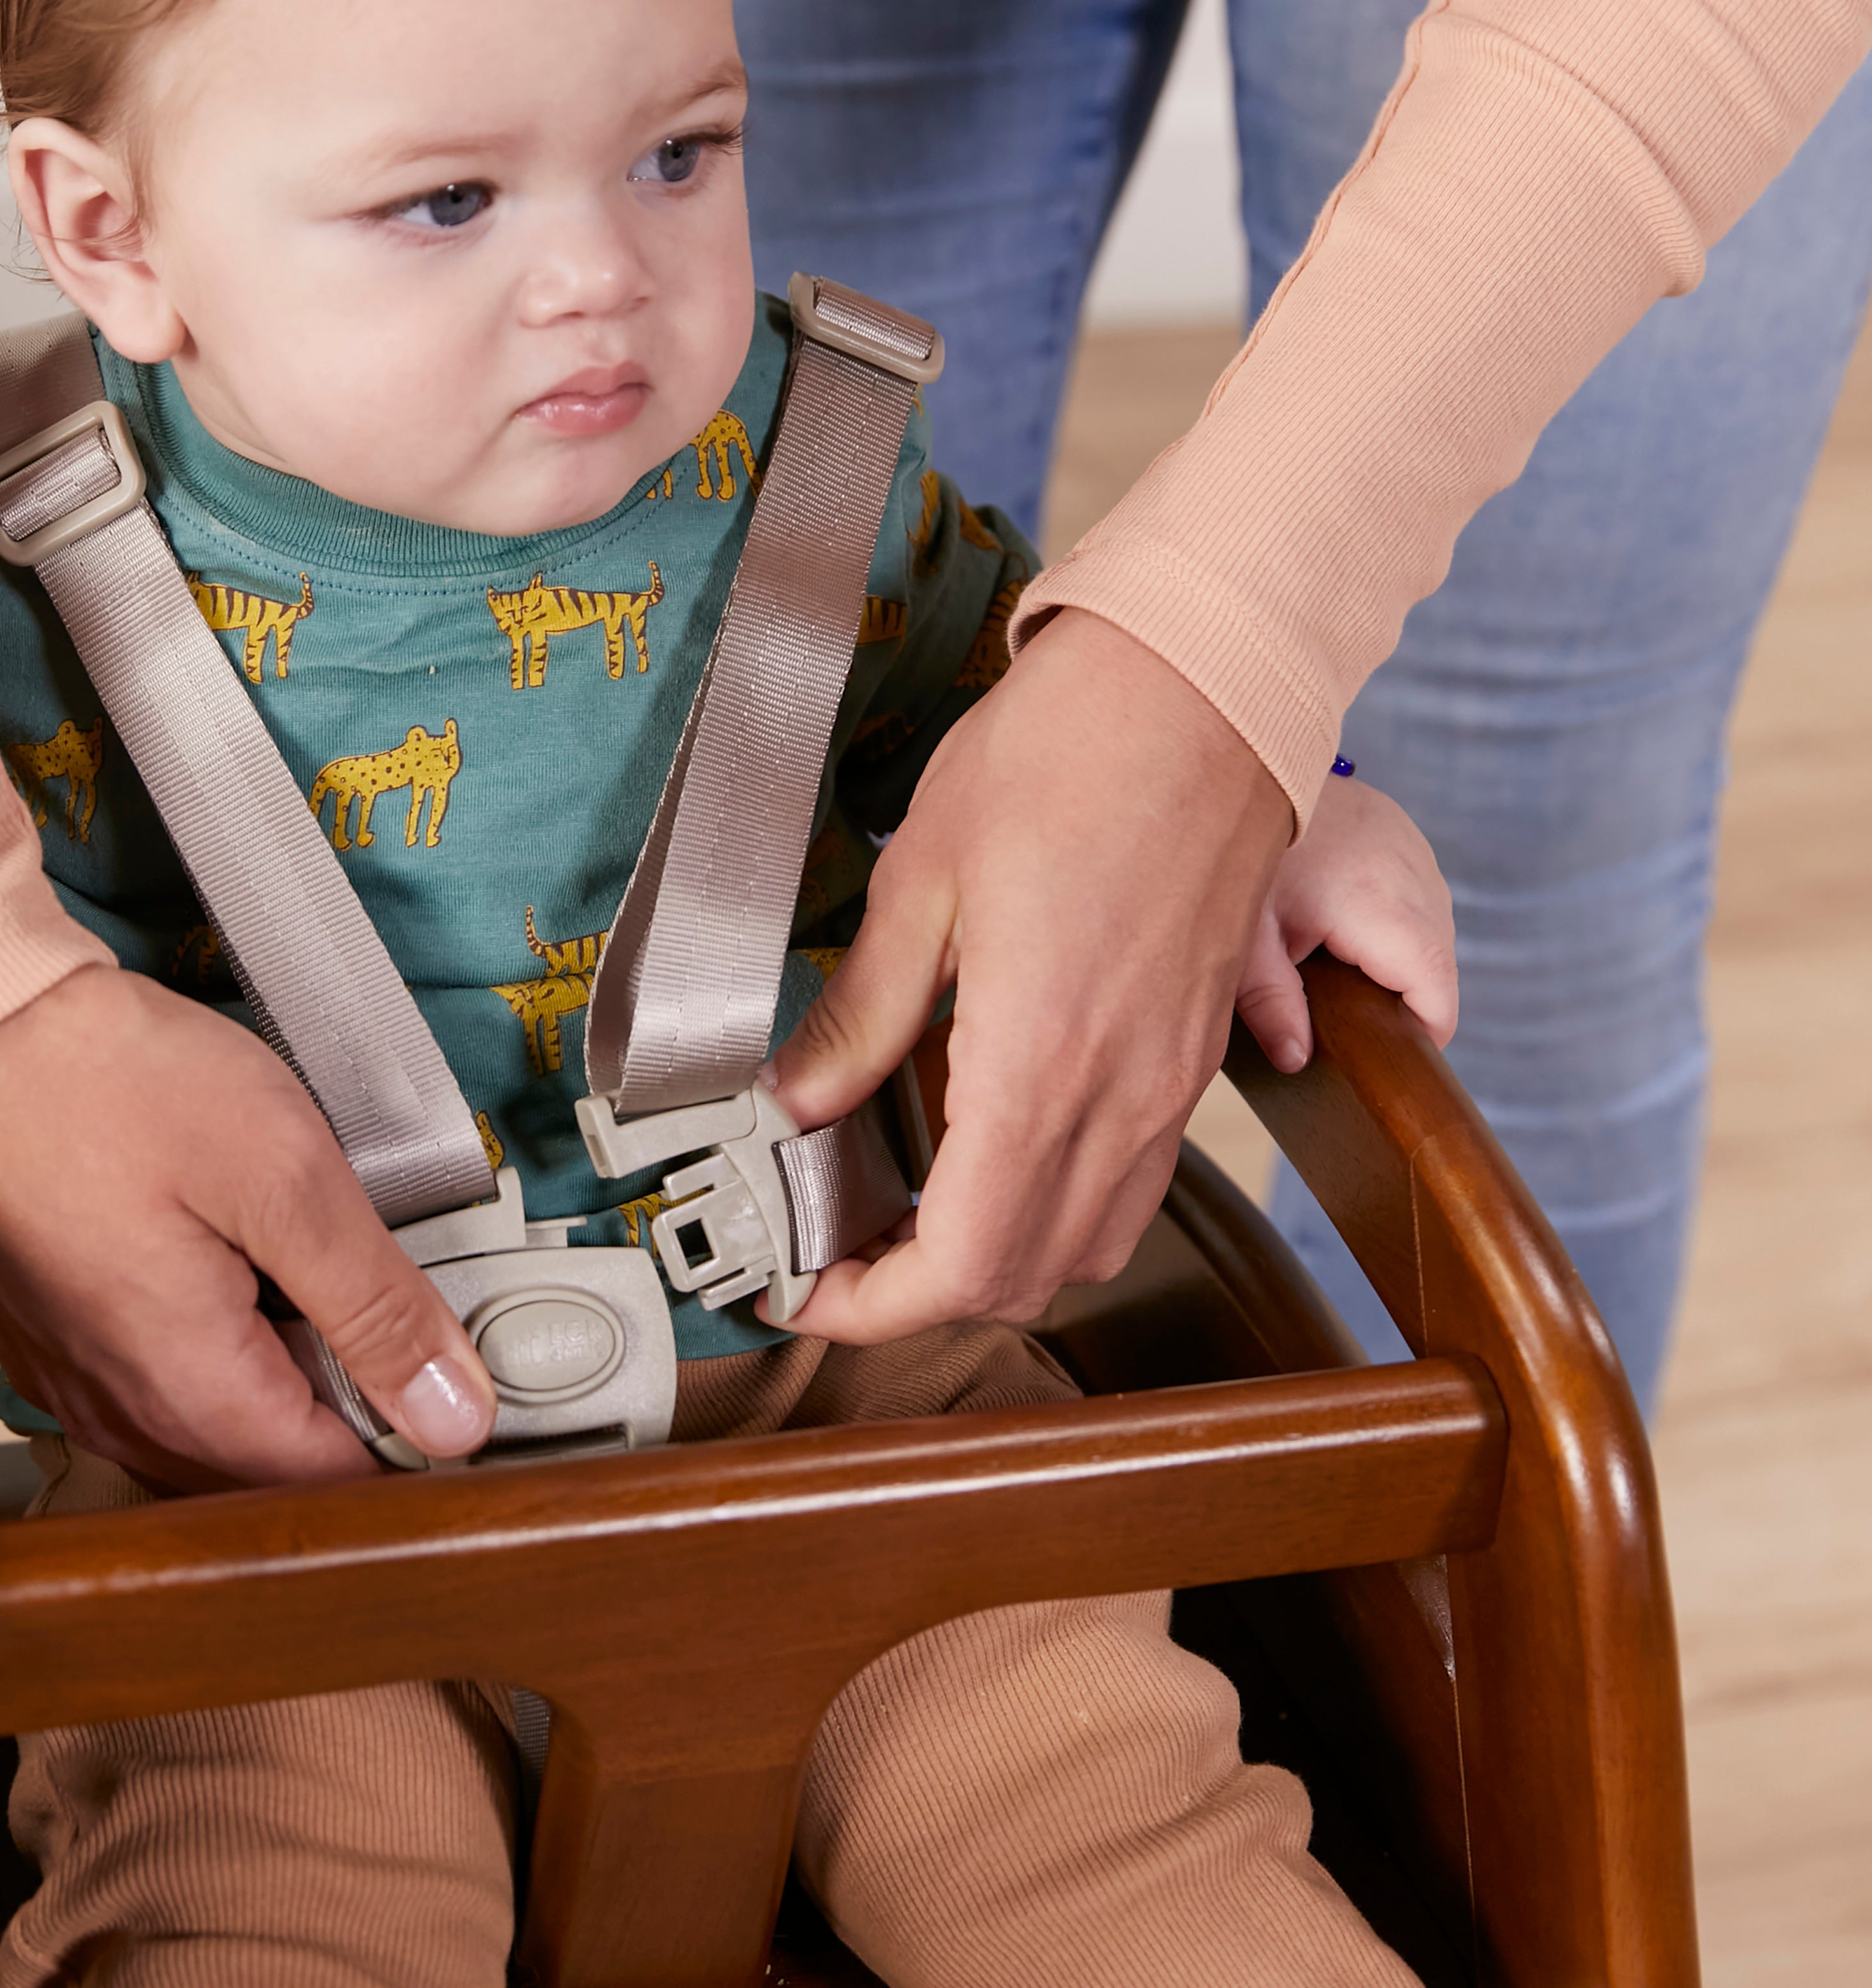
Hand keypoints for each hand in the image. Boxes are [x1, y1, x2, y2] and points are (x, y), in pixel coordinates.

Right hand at [0, 965, 499, 1486]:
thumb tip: (455, 1414)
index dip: (411, 1427)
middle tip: (385, 1289)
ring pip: (212, 1422)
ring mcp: (69, 1374)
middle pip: (270, 1463)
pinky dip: (212, 1335)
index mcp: (186, 1394)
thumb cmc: (105, 1079)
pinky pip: (152, 1375)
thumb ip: (376, 1306)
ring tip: (304, 1257)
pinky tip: (229, 1252)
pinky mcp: (47, 1329)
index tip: (453, 1357)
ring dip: (279, 1363)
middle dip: (346, 1395)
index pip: (334, 1482)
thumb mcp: (285, 1175)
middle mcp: (116, 1411)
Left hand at [764, 608, 1292, 1341]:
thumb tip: (794, 1103)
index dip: (875, 1308)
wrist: (1202, 689)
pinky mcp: (1197, 1052)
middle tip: (837, 1251)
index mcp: (1039, 1067)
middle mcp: (1120, 1100)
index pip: (963, 1265)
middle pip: (1027, 1277)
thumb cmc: (1062, 758)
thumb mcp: (922, 880)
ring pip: (1089, 1242)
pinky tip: (994, 1151)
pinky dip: (1059, 1208)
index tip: (806, 1290)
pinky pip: (1133, 1182)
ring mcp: (1173, 1084)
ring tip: (906, 1214)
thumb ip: (861, 1014)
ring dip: (997, 1259)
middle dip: (922, 1297)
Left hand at [1235, 771, 1455, 1070]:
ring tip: (1330, 967)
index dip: (1415, 1039)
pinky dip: (1387, 919)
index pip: (1437, 998)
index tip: (1376, 1058)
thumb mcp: (1244, 933)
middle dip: (1396, 1001)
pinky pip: (1415, 896)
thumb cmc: (1244, 846)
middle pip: (1436, 969)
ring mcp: (1415, 851)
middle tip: (1337, 1019)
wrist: (1249, 752)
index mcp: (1387, 909)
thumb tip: (1296, 1060)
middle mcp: (1417, 879)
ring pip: (1429, 932)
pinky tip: (1336, 922)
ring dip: (1393, 957)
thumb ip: (1270, 1002)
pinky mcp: (1402, 833)